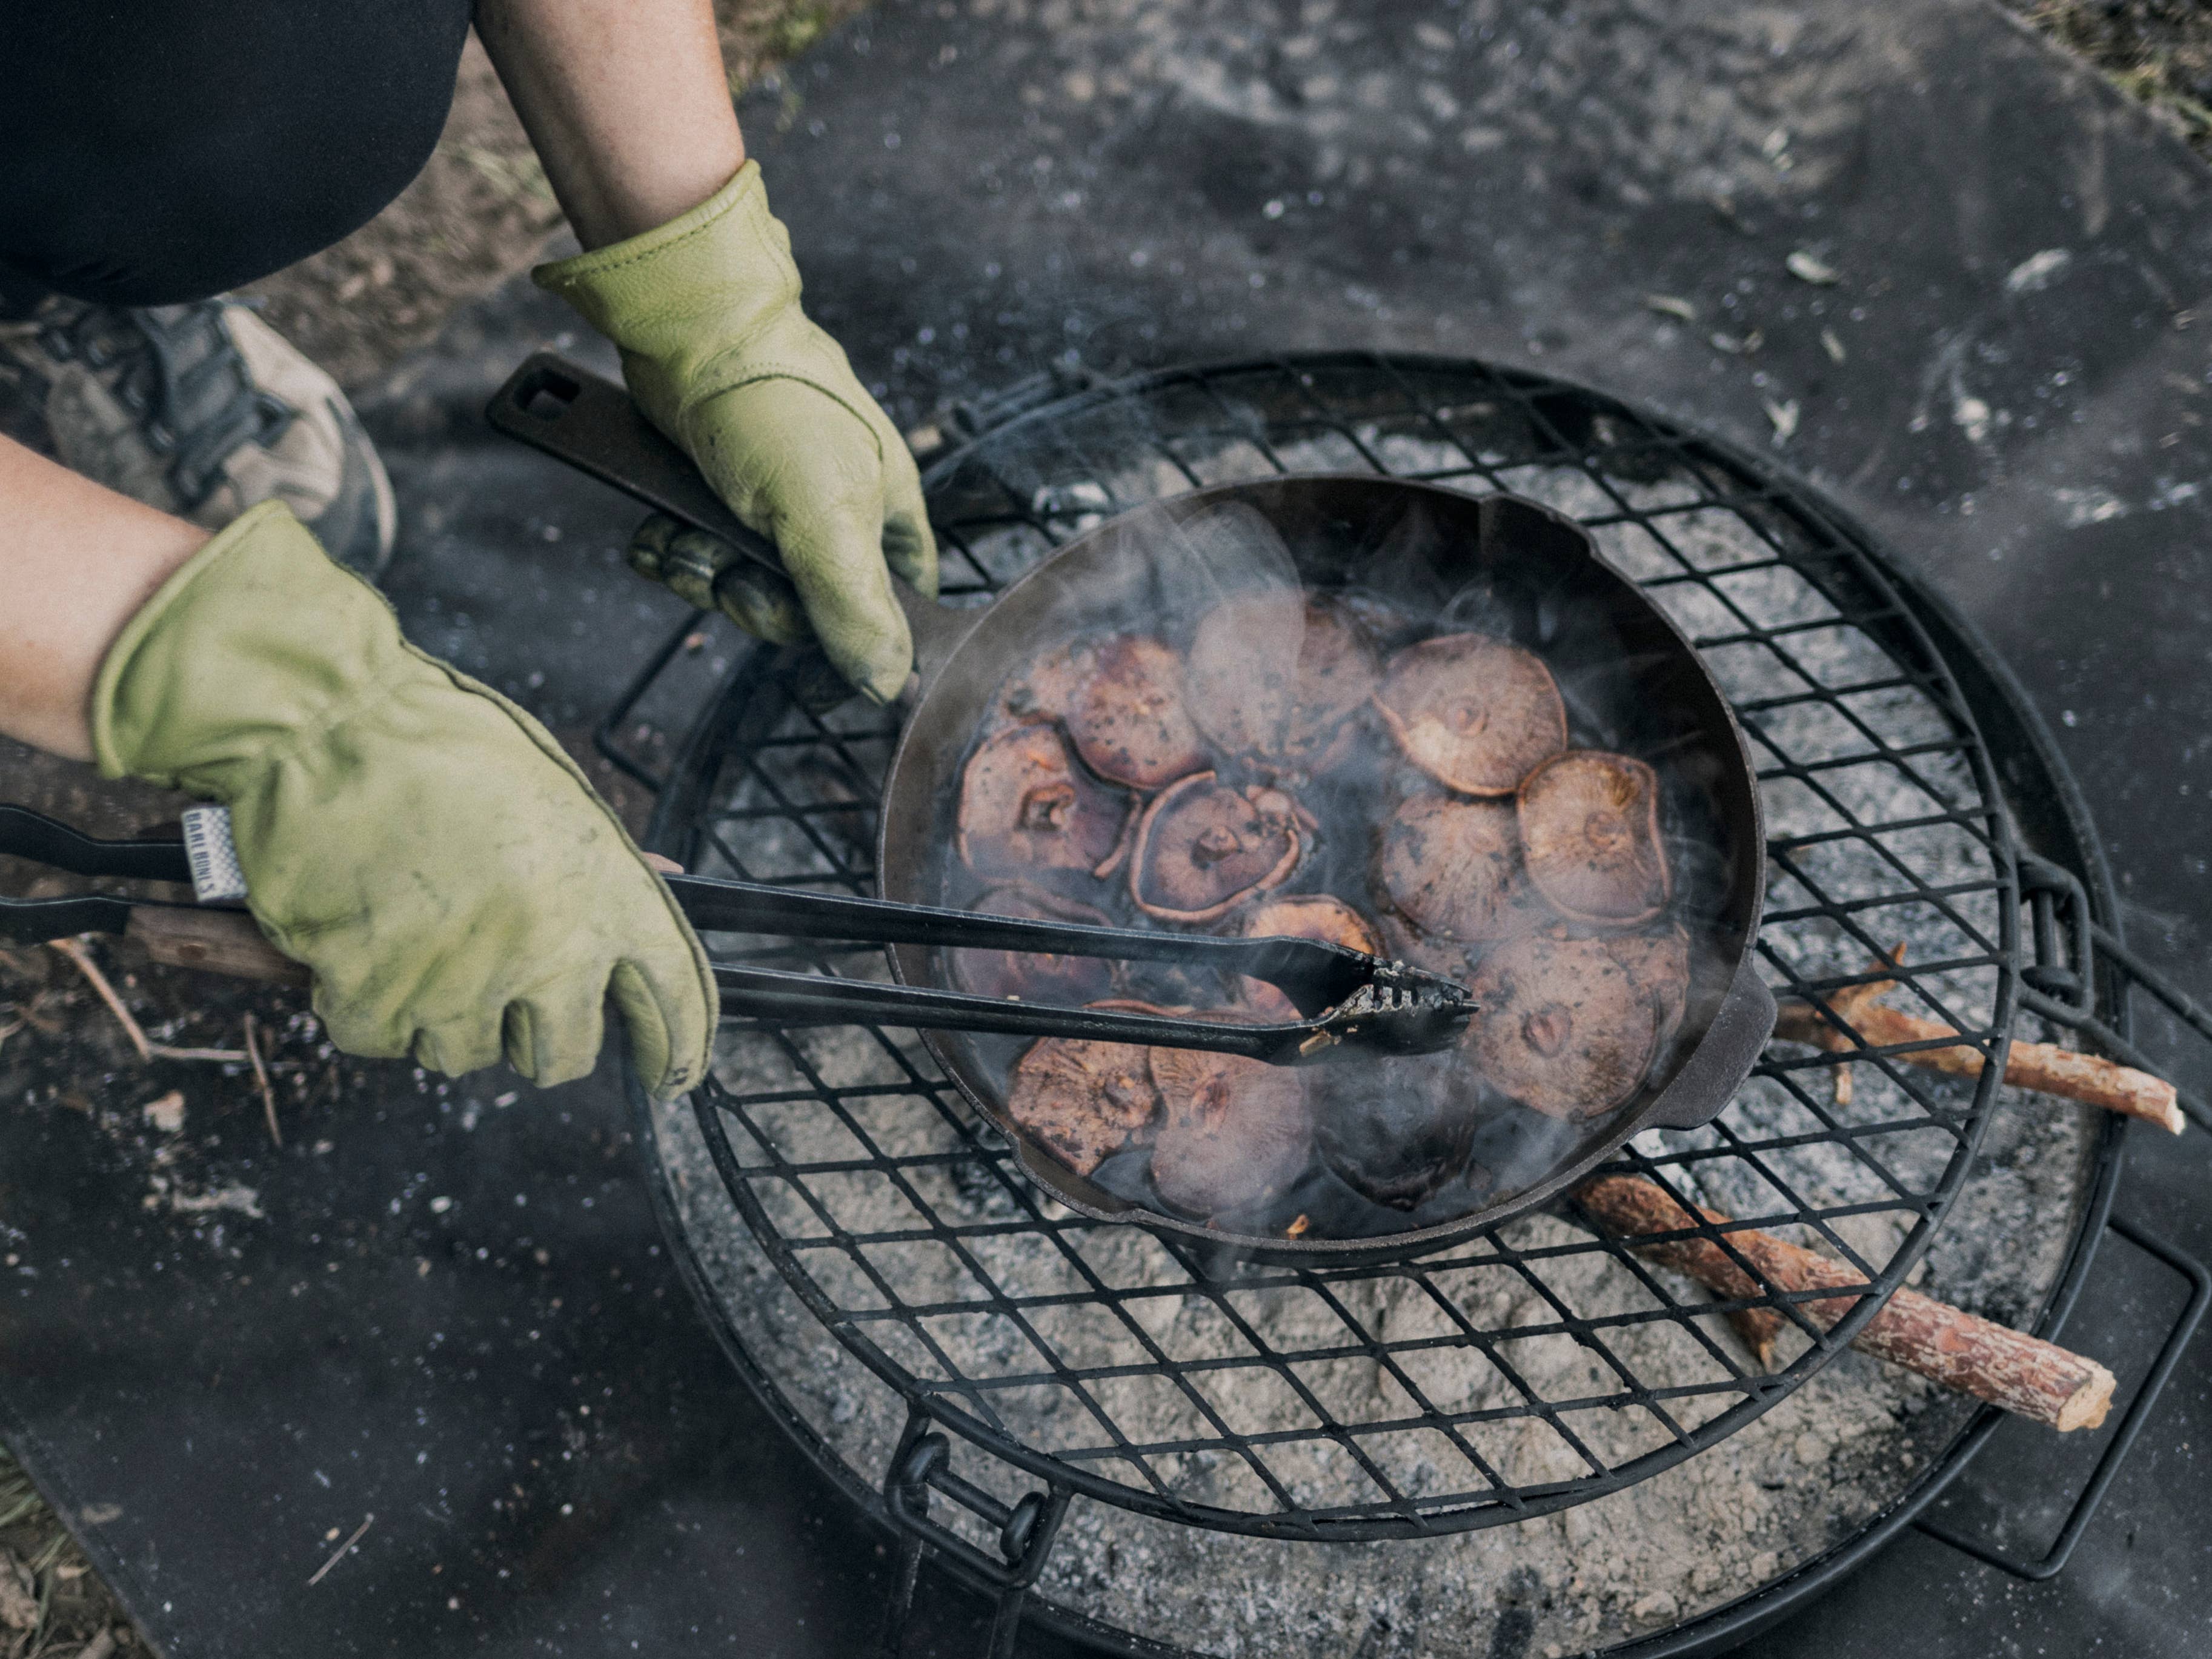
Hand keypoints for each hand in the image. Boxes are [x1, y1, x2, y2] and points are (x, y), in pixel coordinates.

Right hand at [92, 502, 717, 1093]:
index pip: (676, 1002)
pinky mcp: (380, 1001)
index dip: (679, 1049)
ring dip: (443, 1014)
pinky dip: (364, 1002)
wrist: (330, 727)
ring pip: (467, 1053)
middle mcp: (552, 955)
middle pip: (566, 1055)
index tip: (673, 1074)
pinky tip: (358, 939)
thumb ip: (599, 870)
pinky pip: (380, 1037)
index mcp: (611, 899)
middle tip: (505, 995)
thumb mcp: (556, 797)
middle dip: (538, 1038)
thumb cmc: (444, 745)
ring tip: (417, 935)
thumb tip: (659, 889)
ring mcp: (465, 986)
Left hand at [533, 162, 934, 703]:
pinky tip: (657, 530)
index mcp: (886, 524)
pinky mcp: (710, 497)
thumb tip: (887, 687)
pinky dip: (667, 552)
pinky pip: (691, 559)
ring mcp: (769, 511)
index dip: (854, 652)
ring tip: (687, 537)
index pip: (892, 619)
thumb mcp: (827, 517)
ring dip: (700, 576)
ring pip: (738, 591)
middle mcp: (835, 521)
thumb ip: (855, 608)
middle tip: (734, 573)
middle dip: (753, 603)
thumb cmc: (776, 408)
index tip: (816, 678)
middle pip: (801, 617)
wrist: (688, 332)